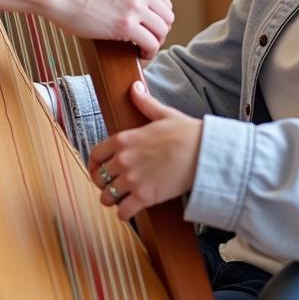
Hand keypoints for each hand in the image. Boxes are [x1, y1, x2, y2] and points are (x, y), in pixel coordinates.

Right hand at [43, 0, 172, 58]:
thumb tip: (141, 9)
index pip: (164, 2)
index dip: (157, 19)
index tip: (148, 28)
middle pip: (167, 17)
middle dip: (158, 32)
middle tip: (145, 41)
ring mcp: (135, 5)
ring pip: (162, 31)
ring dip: (154, 43)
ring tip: (141, 48)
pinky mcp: (126, 25)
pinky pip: (151, 43)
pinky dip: (148, 52)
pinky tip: (138, 54)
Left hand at [87, 82, 201, 219]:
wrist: (204, 153)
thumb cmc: (185, 132)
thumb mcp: (162, 113)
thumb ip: (144, 102)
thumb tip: (135, 86)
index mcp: (124, 139)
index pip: (95, 155)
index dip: (94, 164)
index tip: (98, 169)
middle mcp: (123, 160)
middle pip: (98, 178)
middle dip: (103, 183)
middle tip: (112, 185)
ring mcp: (133, 179)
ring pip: (107, 198)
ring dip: (112, 199)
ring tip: (121, 197)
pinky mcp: (145, 197)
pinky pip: (123, 213)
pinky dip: (125, 213)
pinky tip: (132, 208)